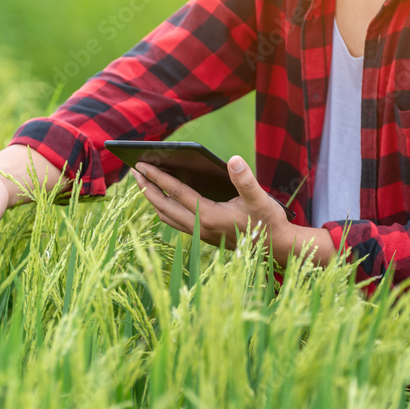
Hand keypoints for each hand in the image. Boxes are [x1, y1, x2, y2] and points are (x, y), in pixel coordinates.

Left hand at [131, 155, 334, 266]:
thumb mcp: (260, 199)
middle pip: (163, 205)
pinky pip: (174, 222)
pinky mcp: (202, 237)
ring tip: (142, 183)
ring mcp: (199, 234)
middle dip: (146, 188)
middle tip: (133, 170)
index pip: (176, 193)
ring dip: (152, 199)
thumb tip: (233, 160)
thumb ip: (245, 180)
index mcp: (209, 216)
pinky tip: (161, 200)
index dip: (157, 178)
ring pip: (166, 216)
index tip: (141, 165)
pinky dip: (163, 209)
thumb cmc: (269, 222)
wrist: (276, 248)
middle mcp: (200, 227)